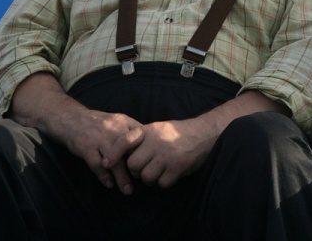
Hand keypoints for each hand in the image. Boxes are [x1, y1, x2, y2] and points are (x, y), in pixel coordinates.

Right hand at [59, 108, 142, 194]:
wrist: (72, 119)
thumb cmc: (99, 123)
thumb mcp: (118, 120)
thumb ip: (133, 130)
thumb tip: (150, 144)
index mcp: (124, 122)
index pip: (141, 137)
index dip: (147, 152)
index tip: (152, 165)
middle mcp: (114, 130)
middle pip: (129, 151)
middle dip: (137, 168)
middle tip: (144, 181)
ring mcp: (100, 139)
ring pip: (115, 161)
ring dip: (122, 177)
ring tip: (127, 190)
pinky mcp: (86, 147)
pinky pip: (97, 165)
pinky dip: (104, 176)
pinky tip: (109, 185)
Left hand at [103, 118, 217, 188]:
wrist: (205, 133)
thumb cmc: (178, 133)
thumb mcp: (158, 128)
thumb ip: (141, 138)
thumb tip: (120, 155)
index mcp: (150, 130)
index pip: (124, 141)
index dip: (113, 153)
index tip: (106, 163)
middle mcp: (157, 142)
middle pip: (133, 165)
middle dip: (136, 170)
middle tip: (145, 168)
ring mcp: (167, 155)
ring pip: (145, 177)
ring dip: (150, 178)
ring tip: (158, 171)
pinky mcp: (178, 167)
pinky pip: (161, 183)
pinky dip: (164, 182)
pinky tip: (170, 173)